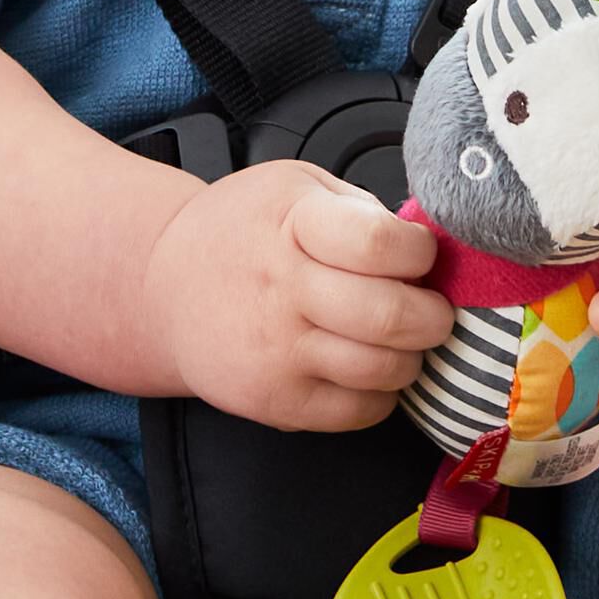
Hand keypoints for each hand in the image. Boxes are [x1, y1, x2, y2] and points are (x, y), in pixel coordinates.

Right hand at [146, 163, 450, 433]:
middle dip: (433, 315)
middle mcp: (282, 290)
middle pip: (391, 316)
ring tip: (400, 338)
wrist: (165, 287)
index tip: (419, 255)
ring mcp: (277, 353)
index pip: (382, 245)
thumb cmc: (242, 231)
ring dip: (411, 357)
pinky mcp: (276, 402)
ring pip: (383, 370)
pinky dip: (381, 393)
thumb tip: (431, 246)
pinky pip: (360, 412)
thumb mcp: (297, 186)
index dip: (420, 253)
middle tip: (430, 308)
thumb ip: (363, 210)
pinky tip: (367, 366)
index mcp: (293, 224)